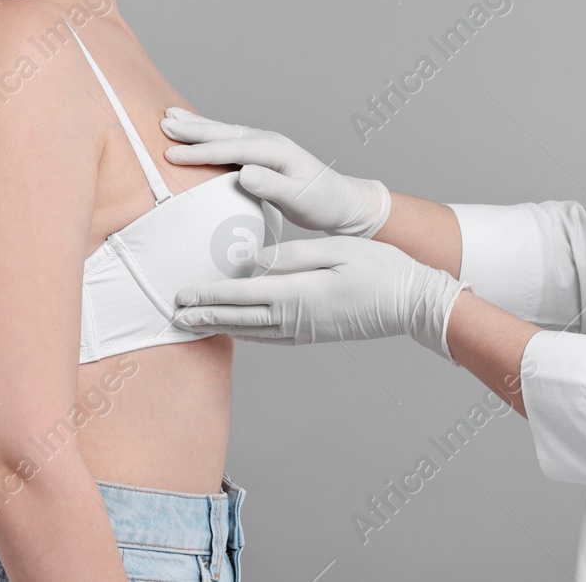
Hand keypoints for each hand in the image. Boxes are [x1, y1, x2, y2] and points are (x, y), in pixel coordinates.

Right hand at [160, 109, 390, 238]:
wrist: (342, 201)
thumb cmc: (323, 203)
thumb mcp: (300, 199)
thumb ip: (273, 186)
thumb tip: (244, 173)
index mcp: (276, 151)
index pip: (232, 150)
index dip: (201, 152)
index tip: (172, 155)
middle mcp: (269, 141)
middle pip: (224, 133)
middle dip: (193, 129)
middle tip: (163, 123)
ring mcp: (265, 145)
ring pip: (225, 132)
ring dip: (198, 126)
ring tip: (170, 117)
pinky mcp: (262, 153)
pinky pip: (230, 140)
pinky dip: (210, 133)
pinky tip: (197, 130)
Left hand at [169, 235, 473, 363]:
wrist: (413, 304)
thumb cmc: (380, 269)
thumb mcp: (336, 249)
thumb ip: (291, 255)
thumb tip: (252, 260)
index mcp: (298, 294)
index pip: (240, 294)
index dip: (207, 295)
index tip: (181, 295)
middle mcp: (295, 318)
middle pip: (238, 317)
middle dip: (203, 315)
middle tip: (173, 315)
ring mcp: (304, 331)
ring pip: (251, 331)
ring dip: (220, 325)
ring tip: (194, 323)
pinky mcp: (313, 335)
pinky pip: (270, 337)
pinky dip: (246, 333)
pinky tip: (237, 328)